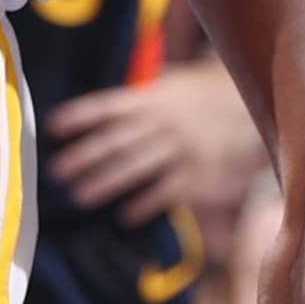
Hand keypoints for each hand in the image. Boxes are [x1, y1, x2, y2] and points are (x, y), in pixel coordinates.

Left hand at [44, 74, 263, 224]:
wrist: (250, 104)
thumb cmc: (196, 98)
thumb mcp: (168, 87)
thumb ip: (135, 102)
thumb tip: (91, 116)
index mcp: (152, 98)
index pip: (110, 105)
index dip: (82, 115)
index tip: (54, 127)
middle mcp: (165, 120)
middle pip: (118, 139)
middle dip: (86, 155)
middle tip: (57, 172)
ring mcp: (183, 146)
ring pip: (139, 166)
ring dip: (107, 182)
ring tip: (80, 197)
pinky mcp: (201, 170)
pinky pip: (169, 190)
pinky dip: (146, 203)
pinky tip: (125, 216)